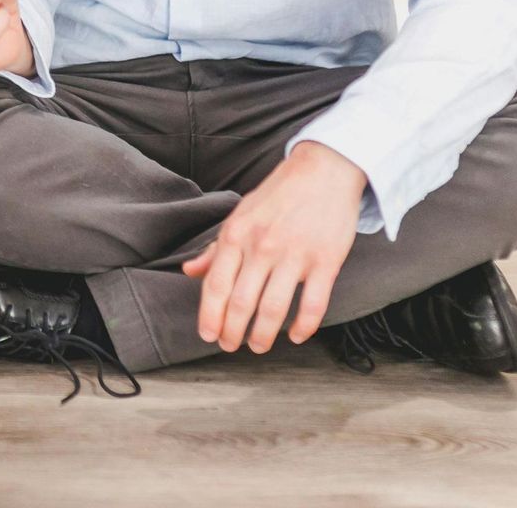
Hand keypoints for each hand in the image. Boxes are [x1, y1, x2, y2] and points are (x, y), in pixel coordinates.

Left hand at [181, 141, 366, 352]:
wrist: (324, 169)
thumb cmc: (279, 194)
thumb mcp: (240, 214)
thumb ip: (216, 247)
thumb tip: (190, 271)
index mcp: (237, 234)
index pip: (215, 284)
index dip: (209, 316)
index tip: (208, 336)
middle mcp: (262, 246)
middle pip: (241, 302)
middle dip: (232, 332)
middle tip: (231, 346)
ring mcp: (295, 255)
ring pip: (274, 309)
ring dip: (263, 335)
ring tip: (258, 346)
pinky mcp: (326, 261)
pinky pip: (313, 304)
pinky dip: (303, 326)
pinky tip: (296, 336)